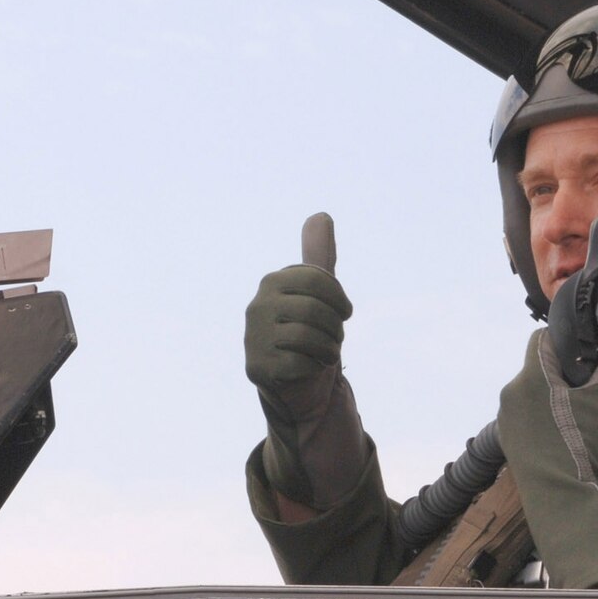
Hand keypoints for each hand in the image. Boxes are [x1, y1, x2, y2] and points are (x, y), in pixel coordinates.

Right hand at [245, 264, 351, 420]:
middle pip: (315, 311)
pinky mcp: (257, 368)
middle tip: (333, 338)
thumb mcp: (317, 293)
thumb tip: (321, 215)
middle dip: (335, 329)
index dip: (339, 299)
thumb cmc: (310, 333)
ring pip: (308, 338)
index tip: (344, 313)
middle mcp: (256, 306)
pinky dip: (313, 369)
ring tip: (324, 353)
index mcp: (272, 282)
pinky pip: (300, 364)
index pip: (316, 280)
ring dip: (328, 349)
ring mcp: (253, 338)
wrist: (297, 383)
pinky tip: (307, 369)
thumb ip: (319, 256)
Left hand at [496, 327, 597, 587]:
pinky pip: (524, 412)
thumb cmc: (582, 446)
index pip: (541, 339)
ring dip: (553, 391)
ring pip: (531, 390)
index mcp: (529, 379)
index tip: (586, 346)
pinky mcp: (507, 438)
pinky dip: (543, 411)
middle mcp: (510, 394)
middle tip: (591, 376)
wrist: (563, 498)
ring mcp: (505, 418)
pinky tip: (565, 424)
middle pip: (537, 366)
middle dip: (563, 368)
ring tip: (581, 403)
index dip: (564, 337)